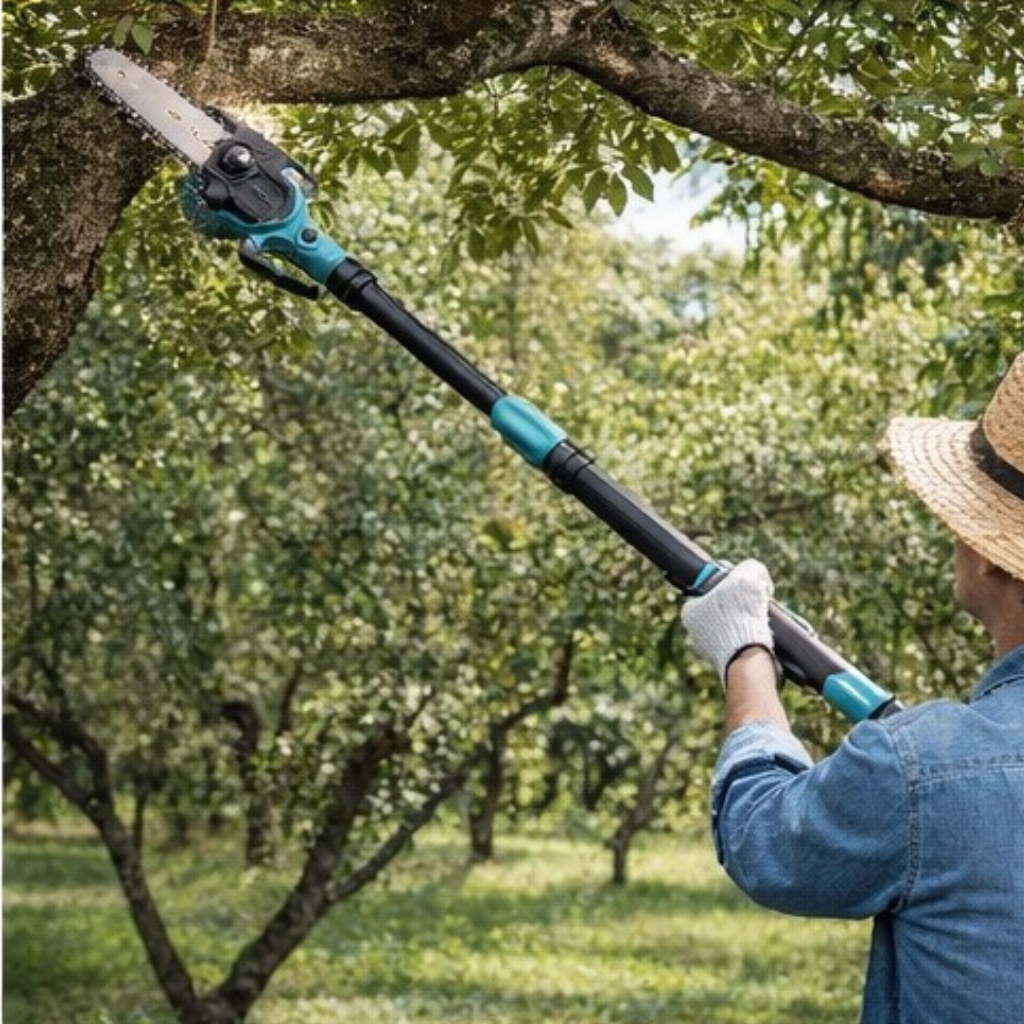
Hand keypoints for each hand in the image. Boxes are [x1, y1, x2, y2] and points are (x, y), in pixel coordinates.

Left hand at [681, 559, 774, 682]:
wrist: (749, 659)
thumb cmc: (742, 615)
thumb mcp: (748, 575)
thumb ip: (751, 567)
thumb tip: (757, 575)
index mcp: (690, 611)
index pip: (711, 588)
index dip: (731, 583)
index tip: (745, 585)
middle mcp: (695, 632)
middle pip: (725, 607)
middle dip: (743, 604)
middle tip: (757, 602)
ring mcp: (710, 650)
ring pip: (735, 626)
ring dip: (750, 621)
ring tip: (761, 619)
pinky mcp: (728, 662)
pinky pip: (742, 643)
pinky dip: (754, 638)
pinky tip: (763, 635)